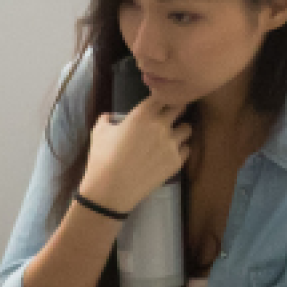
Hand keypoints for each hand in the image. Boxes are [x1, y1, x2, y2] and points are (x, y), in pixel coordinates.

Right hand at [79, 93, 192, 213]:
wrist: (110, 190)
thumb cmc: (102, 159)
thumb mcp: (99, 133)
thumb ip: (106, 120)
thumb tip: (109, 117)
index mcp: (142, 114)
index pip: (162, 96)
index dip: (162, 99)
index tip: (160, 104)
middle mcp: (161, 125)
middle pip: (180, 107)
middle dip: (177, 110)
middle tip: (172, 116)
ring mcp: (171, 144)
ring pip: (187, 128)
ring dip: (181, 130)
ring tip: (172, 137)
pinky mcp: (176, 161)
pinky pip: (187, 149)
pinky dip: (180, 150)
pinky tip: (170, 154)